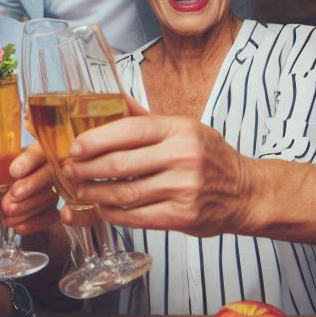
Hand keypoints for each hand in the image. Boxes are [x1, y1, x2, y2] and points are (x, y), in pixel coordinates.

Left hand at [0, 142, 58, 234]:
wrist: (3, 204)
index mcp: (30, 154)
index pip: (36, 152)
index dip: (28, 161)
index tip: (13, 171)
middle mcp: (46, 168)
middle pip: (48, 174)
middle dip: (29, 186)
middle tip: (11, 198)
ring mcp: (53, 189)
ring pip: (49, 196)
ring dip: (28, 207)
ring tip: (8, 215)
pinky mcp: (53, 208)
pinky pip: (51, 216)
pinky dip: (34, 223)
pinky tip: (18, 226)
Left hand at [62, 112, 250, 236]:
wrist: (245, 192)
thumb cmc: (207, 156)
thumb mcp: (182, 128)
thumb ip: (144, 119)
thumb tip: (109, 99)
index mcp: (178, 130)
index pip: (128, 131)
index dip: (95, 140)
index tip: (74, 147)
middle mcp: (182, 157)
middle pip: (120, 164)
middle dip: (87, 169)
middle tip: (69, 170)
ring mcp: (184, 188)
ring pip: (124, 193)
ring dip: (95, 194)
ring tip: (80, 190)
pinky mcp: (183, 216)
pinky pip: (136, 217)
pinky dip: (112, 214)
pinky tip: (101, 209)